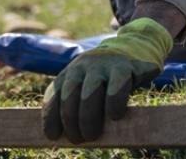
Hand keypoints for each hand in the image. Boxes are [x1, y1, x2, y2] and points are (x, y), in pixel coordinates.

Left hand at [41, 17, 172, 142]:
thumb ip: (75, 104)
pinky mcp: (123, 67)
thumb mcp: (87, 85)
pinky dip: (114, 106)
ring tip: (92, 135)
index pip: (54, 95)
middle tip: (79, 139)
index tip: (53, 136)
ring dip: (88, 118)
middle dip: (71, 122)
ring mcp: (102, 65)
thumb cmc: (107, 78)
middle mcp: (82, 66)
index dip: (51, 117)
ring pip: (89, 94)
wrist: (134, 47)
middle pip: (69, 97)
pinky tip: (116, 116)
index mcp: (69, 73)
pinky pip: (116, 90)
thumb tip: (61, 135)